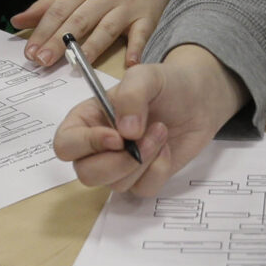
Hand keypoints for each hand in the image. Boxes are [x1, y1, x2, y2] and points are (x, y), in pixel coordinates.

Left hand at [10, 0, 186, 67]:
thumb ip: (51, 2)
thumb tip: (18, 21)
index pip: (60, 9)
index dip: (43, 30)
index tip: (30, 51)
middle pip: (79, 20)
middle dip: (59, 41)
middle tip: (42, 61)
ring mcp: (128, 6)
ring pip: (107, 29)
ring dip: (91, 48)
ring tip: (76, 66)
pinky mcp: (148, 18)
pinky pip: (142, 35)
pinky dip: (137, 49)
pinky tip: (130, 64)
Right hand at [52, 44, 244, 194]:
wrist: (200, 98)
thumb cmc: (165, 84)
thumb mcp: (145, 76)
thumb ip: (130, 96)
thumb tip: (126, 133)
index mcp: (85, 121)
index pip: (66, 145)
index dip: (86, 145)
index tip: (118, 137)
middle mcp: (96, 147)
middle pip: (86, 174)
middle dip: (118, 162)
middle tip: (144, 137)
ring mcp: (119, 166)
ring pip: (115, 184)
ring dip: (143, 161)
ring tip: (161, 132)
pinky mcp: (142, 178)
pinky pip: (142, 190)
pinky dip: (158, 170)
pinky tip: (165, 148)